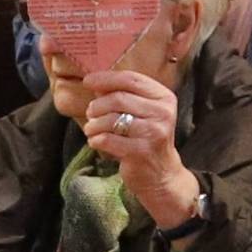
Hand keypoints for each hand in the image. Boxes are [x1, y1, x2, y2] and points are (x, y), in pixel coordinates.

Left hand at [81, 70, 200, 226]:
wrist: (160, 173)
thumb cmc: (144, 137)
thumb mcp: (141, 112)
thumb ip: (123, 94)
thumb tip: (95, 81)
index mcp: (164, 98)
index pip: (131, 79)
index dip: (106, 78)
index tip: (87, 81)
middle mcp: (162, 113)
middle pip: (118, 98)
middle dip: (97, 105)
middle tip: (90, 113)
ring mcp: (153, 133)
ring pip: (111, 119)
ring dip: (93, 124)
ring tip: (91, 129)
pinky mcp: (141, 151)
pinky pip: (107, 139)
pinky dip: (95, 139)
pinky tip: (96, 142)